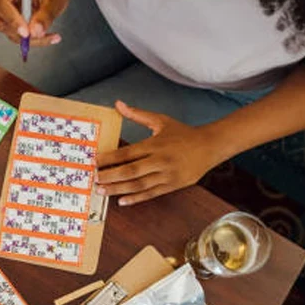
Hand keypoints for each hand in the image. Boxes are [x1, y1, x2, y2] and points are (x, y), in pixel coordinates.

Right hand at [0, 0, 70, 45]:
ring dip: (31, 39)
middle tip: (40, 36)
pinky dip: (34, 40)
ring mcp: (5, 13)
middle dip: (21, 33)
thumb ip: (45, 15)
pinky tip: (51, 37)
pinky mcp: (11, 24)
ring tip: (52, 36)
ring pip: (11, 33)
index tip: (26, 32)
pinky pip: (18, 37)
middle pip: (3, 22)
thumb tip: (36, 31)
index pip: (2, 3)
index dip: (12, 19)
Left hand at [96, 101, 224, 204]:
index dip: (109, 158)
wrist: (210, 146)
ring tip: (102, 191)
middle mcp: (160, 160)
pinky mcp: (173, 185)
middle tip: (94, 179)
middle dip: (111, 176)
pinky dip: (136, 198)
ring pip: (139, 185)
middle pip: (131, 171)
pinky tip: (122, 201)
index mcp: (155, 144)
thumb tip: (118, 104)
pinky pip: (151, 194)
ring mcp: (167, 175)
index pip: (128, 152)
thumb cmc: (183, 133)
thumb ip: (137, 114)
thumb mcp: (161, 121)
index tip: (94, 161)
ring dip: (119, 189)